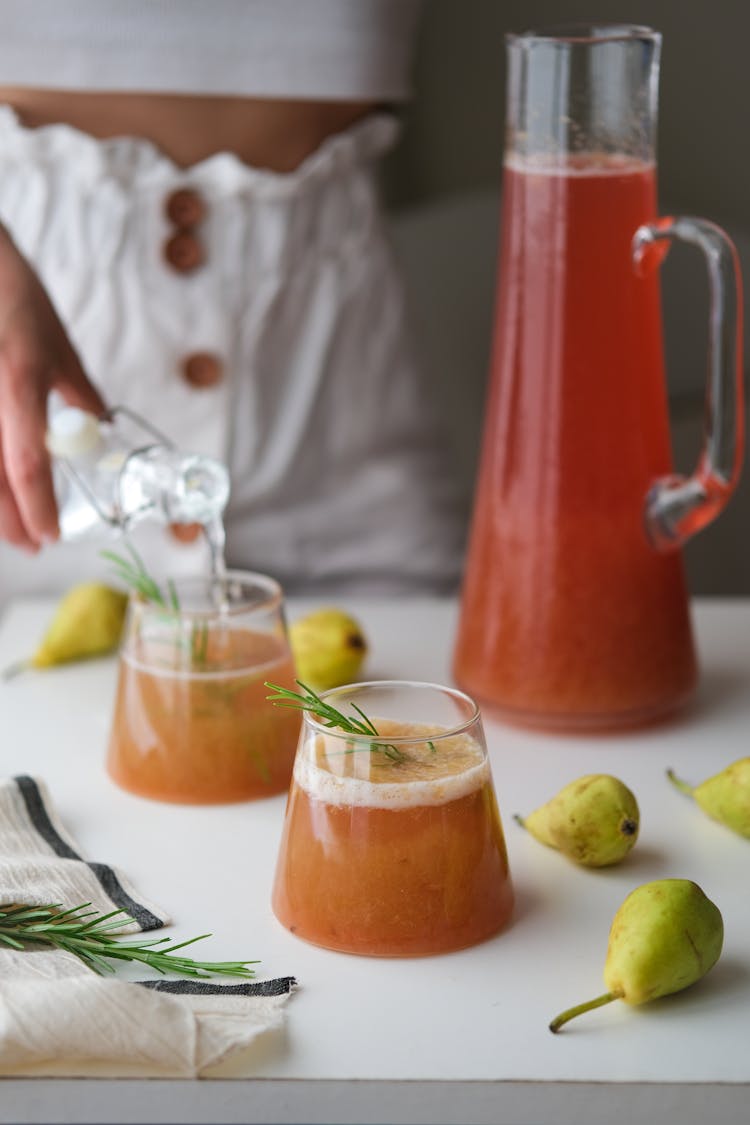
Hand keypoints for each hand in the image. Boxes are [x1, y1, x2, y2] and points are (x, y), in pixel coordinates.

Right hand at [0, 227, 104, 550]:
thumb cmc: (13, 297)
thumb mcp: (56, 344)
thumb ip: (78, 392)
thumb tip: (98, 429)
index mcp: (18, 380)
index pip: (25, 461)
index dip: (36, 506)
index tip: (49, 536)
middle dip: (8, 521)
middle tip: (30, 544)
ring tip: (10, 526)